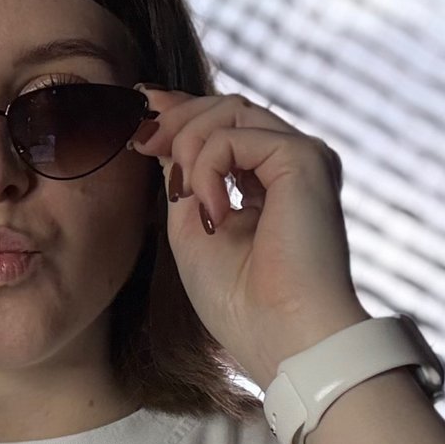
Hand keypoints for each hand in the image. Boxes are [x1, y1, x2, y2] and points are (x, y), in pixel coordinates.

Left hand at [129, 85, 369, 390]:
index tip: (138, 105)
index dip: (180, 110)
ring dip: (188, 145)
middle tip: (141, 144)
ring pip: (231, 110)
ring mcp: (302, 159)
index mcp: (270, 184)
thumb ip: (183, 176)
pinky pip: (237, 135)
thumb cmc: (240, 302)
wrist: (282, 338)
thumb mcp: (191, 228)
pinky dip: (209, 167)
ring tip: (184, 196)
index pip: (225, 127)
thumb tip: (162, 131)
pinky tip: (212, 212)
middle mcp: (291, 166)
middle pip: (226, 108)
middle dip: (175, 118)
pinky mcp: (306, 159)